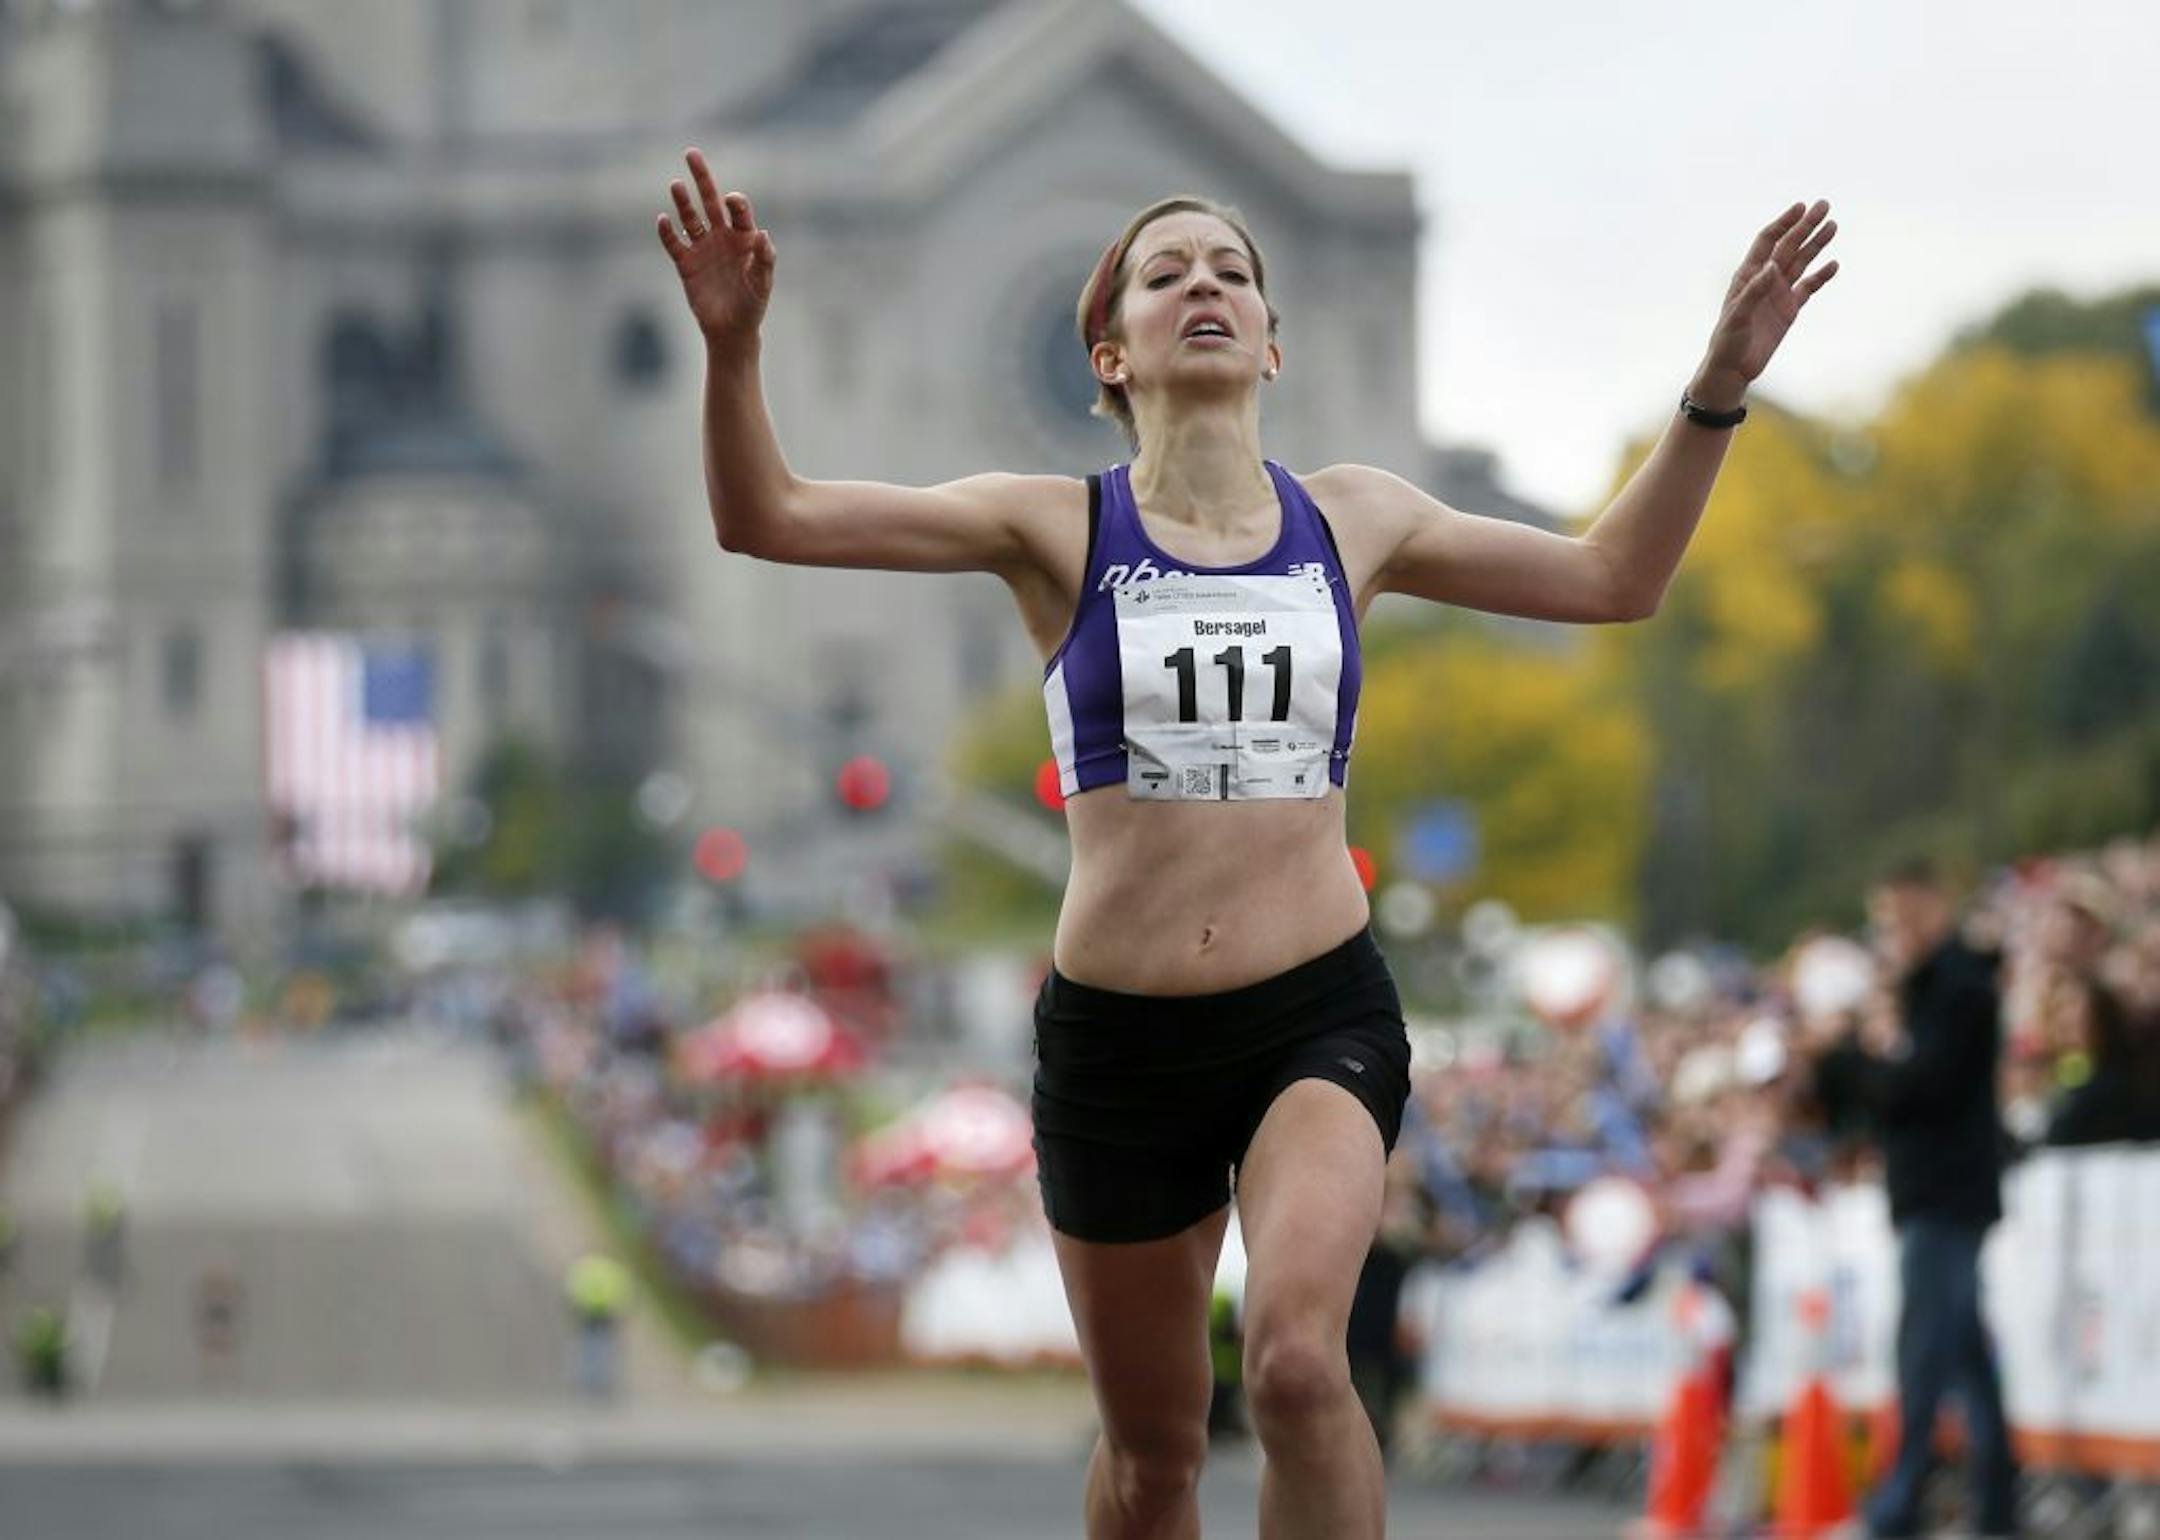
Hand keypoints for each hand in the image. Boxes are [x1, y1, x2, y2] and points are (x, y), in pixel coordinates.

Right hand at [655, 148, 775, 348]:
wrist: (731, 330)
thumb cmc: (752, 305)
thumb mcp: (763, 283)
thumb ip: (765, 259)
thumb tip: (763, 235)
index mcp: (744, 238)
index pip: (738, 210)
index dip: (735, 202)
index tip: (731, 201)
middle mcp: (722, 237)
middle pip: (709, 201)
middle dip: (702, 178)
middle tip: (692, 153)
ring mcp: (702, 249)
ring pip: (690, 218)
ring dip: (682, 202)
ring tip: (675, 184)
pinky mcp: (686, 264)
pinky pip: (674, 244)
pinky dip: (667, 233)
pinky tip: (662, 219)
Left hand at [1691, 200, 1839, 406]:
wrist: (1733, 369)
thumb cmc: (1727, 342)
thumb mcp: (1738, 316)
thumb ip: (1755, 291)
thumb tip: (1772, 265)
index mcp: (1748, 275)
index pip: (1768, 241)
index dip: (1783, 223)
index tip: (1801, 207)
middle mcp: (1765, 279)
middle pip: (1789, 246)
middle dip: (1806, 226)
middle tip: (1824, 205)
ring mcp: (1779, 293)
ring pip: (1802, 262)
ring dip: (1817, 244)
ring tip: (1833, 225)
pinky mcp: (1789, 310)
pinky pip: (1809, 288)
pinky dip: (1821, 276)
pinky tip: (1833, 264)